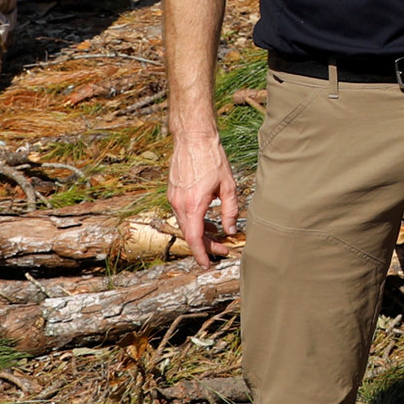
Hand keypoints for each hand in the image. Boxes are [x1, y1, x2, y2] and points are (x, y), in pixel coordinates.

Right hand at [167, 130, 240, 267]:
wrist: (193, 138)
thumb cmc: (212, 159)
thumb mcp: (229, 186)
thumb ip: (231, 210)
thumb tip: (231, 230)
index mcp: (193, 205)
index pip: (195, 238)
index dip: (201, 254)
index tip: (207, 264)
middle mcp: (179, 204)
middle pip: (190, 234)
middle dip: (205, 246)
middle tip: (223, 250)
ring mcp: (173, 198)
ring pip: (186, 224)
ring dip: (201, 232)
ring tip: (218, 235)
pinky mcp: (172, 192)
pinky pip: (183, 213)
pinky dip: (195, 221)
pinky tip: (208, 220)